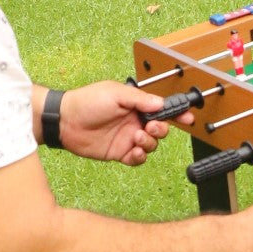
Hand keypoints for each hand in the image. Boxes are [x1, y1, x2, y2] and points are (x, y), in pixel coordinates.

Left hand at [53, 81, 193, 164]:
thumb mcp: (116, 93)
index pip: (161, 110)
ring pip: (151, 145)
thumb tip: (160, 104)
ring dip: (148, 143)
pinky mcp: (119, 153)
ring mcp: (127, 138)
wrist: (64, 121)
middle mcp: (133, 121)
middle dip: (161, 130)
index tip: (188, 117)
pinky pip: (137, 159)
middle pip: (160, 129)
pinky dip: (139, 157)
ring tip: (136, 138)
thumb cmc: (87, 102)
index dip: (176, 113)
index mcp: (135, 105)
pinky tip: (133, 152)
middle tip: (151, 128)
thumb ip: (140, 99)